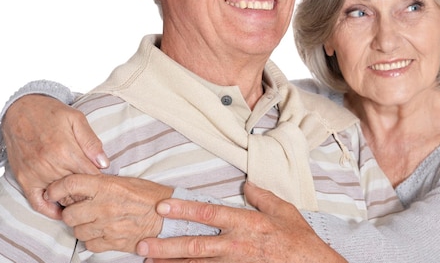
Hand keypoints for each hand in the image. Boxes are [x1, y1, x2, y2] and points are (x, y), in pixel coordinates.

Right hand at [2, 94, 108, 218]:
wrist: (20, 109)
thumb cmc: (51, 113)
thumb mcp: (77, 119)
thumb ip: (91, 142)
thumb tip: (104, 164)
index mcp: (66, 151)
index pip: (91, 176)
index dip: (101, 181)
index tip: (107, 182)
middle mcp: (50, 165)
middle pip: (77, 189)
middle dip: (89, 191)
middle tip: (97, 192)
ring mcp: (35, 174)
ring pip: (61, 196)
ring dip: (73, 198)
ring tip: (84, 197)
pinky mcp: (24, 179)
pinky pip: (37, 202)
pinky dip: (50, 209)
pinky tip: (61, 210)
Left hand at [45, 173, 172, 252]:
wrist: (169, 217)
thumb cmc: (150, 196)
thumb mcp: (126, 181)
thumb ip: (102, 183)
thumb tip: (79, 186)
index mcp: (107, 186)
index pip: (71, 184)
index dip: (56, 188)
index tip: (53, 192)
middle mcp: (104, 206)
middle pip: (69, 213)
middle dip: (71, 212)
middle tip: (80, 210)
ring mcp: (107, 226)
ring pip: (78, 231)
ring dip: (83, 227)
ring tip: (95, 221)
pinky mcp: (112, 242)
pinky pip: (90, 244)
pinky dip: (93, 240)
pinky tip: (102, 231)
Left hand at [137, 182, 347, 262]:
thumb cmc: (297, 238)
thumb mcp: (282, 209)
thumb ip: (261, 195)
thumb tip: (246, 184)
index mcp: (246, 222)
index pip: (209, 213)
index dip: (185, 208)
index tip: (164, 205)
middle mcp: (236, 244)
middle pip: (195, 244)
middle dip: (166, 245)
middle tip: (143, 244)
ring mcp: (235, 262)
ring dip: (172, 262)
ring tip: (149, 261)